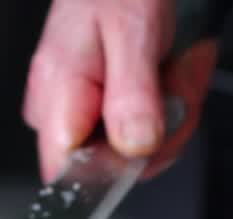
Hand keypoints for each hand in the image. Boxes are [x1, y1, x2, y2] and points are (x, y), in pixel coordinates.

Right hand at [23, 0, 218, 182]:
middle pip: (111, 168)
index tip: (150, 139)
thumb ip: (132, 94)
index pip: (69, 171)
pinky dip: (169, 111)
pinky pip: (141, 139)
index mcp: (57, 91)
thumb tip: (134, 148)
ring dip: (172, 117)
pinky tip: (169, 78)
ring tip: (173, 70)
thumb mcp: (134, 33)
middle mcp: (59, 110)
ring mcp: (78, 116)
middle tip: (175, 84)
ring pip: (134, 156)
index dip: (116, 168)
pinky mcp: (98, 118)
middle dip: (162, 133)